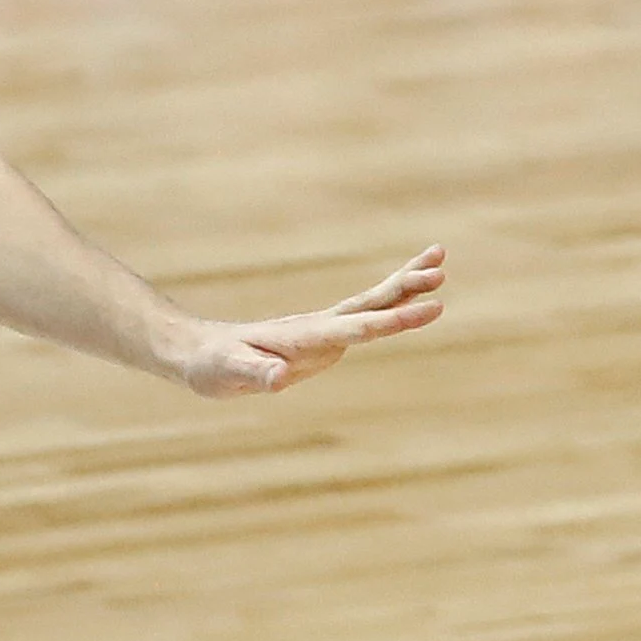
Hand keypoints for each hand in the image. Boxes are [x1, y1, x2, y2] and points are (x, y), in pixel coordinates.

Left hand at [166, 247, 448, 397]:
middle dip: (407, 286)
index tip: (430, 308)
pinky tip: (407, 300)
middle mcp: (319, 327)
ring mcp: (323, 329)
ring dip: (405, 284)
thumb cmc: (212, 366)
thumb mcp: (230, 374)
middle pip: (372, 302)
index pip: (358, 327)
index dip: (394, 320)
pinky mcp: (322, 336)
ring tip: (440, 262)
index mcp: (305, 337)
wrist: (199, 352)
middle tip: (441, 266)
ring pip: (372, 303)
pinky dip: (390, 304)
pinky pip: (364, 316)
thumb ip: (256, 374)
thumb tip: (280, 378)